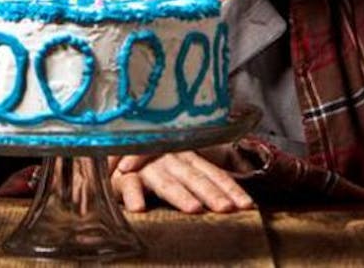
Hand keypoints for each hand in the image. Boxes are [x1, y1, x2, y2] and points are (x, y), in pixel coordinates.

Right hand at [112, 148, 253, 213]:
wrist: (116, 152)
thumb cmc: (154, 166)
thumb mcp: (181, 168)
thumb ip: (203, 178)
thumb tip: (235, 198)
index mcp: (188, 158)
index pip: (214, 173)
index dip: (231, 189)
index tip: (247, 205)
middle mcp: (171, 160)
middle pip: (195, 178)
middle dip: (212, 193)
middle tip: (227, 209)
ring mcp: (148, 167)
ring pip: (166, 181)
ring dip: (180, 195)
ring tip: (194, 209)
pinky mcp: (124, 176)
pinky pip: (128, 185)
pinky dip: (133, 195)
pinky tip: (139, 209)